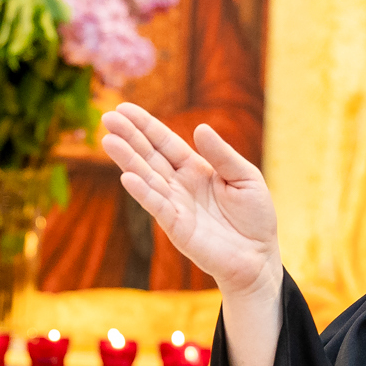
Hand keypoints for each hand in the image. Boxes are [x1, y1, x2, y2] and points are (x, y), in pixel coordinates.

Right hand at [99, 103, 279, 302]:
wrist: (259, 257)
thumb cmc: (254, 217)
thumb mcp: (245, 177)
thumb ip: (223, 155)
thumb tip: (200, 128)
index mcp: (195, 169)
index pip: (165, 142)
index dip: (145, 126)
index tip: (124, 108)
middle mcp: (179, 185)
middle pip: (149, 156)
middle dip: (129, 137)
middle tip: (107, 118)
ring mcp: (175, 205)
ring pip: (147, 178)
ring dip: (127, 160)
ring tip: (109, 141)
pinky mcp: (176, 227)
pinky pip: (157, 206)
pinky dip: (142, 193)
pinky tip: (126, 177)